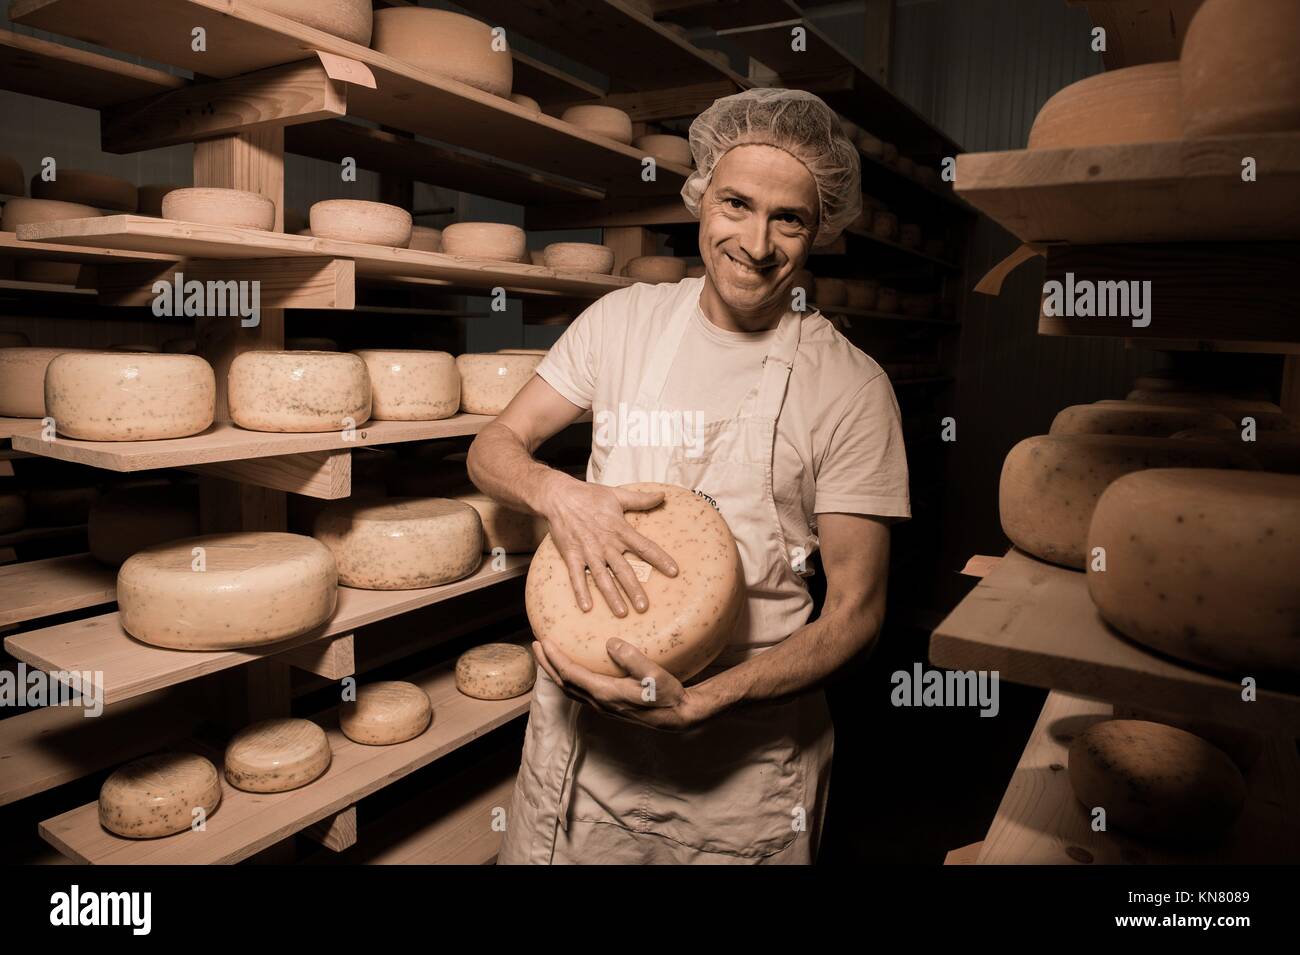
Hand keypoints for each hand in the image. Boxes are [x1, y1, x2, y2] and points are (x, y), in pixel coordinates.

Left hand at [533, 638, 708, 731]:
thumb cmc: (667, 694)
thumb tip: (610, 643)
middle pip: (563, 683)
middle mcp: (599, 702)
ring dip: (555, 671)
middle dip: (547, 664)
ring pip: (569, 689)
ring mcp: (602, 706)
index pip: (570, 674)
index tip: (544, 640)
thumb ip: (632, 658)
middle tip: (536, 644)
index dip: (554, 658)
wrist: (677, 716)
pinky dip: (568, 678)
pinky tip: (571, 669)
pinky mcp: (608, 705)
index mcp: (605, 693)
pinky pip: (579, 691)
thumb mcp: (654, 674)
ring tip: (547, 656)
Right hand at [539, 475, 677, 616]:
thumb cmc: (589, 495)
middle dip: (634, 589)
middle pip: (624, 570)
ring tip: (622, 613)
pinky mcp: (571, 555)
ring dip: (612, 596)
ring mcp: (588, 551)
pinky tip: (587, 607)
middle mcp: (606, 544)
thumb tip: (663, 495)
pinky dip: (581, 592)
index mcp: (619, 529)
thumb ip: (641, 499)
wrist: (558, 496)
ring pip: (603, 578)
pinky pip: (577, 576)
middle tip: (644, 607)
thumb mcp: (617, 494)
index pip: (645, 546)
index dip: (660, 559)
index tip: (674, 572)